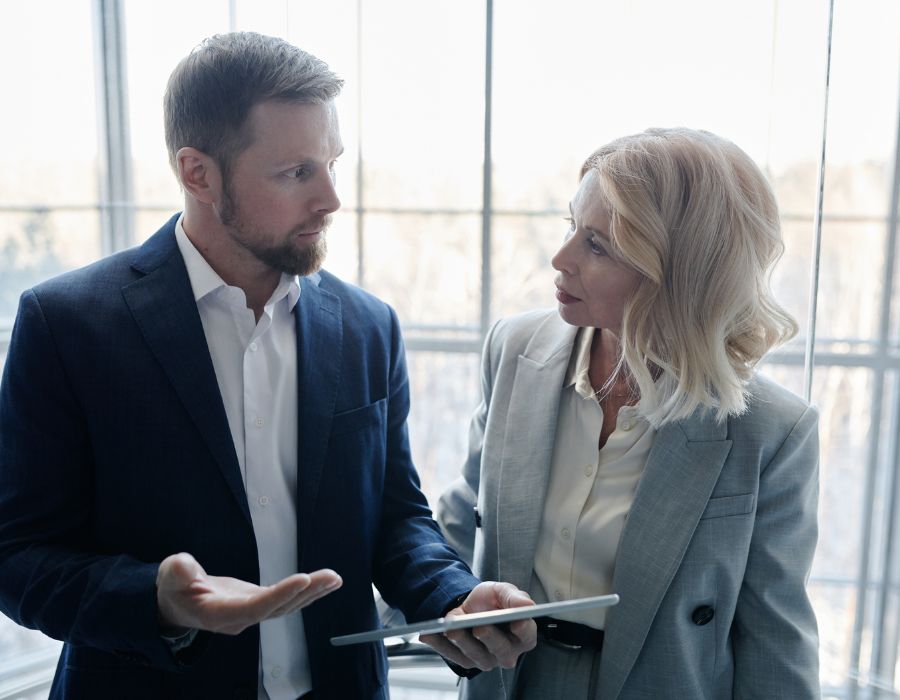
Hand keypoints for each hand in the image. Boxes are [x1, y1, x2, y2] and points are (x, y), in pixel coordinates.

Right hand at [156, 552, 341, 634]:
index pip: (254, 608)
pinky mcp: (257, 603)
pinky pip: (286, 600)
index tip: (302, 580)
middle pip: (277, 609)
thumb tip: (185, 568)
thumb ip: (178, 572)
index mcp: (218, 614)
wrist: (175, 602)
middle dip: (305, 593)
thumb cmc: (173, 587)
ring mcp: (250, 612)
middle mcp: (239, 618)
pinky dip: (306, 591)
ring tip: (335, 578)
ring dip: (312, 592)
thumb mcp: (170, 575)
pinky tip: (325, 581)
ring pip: (286, 606)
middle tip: (329, 577)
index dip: (279, 596)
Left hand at [420, 581, 536, 671]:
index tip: (517, 621)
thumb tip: (527, 605)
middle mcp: (506, 652)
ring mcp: (486, 659)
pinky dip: (439, 644)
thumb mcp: (502, 591)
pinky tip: (429, 634)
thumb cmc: (491, 601)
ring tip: (452, 628)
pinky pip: (451, 655)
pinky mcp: (465, 660)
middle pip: (501, 650)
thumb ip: (514, 597)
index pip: (527, 636)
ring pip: (476, 655)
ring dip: (463, 642)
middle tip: (480, 627)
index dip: (523, 630)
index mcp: (522, 635)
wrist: (469, 605)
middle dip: (490, 638)